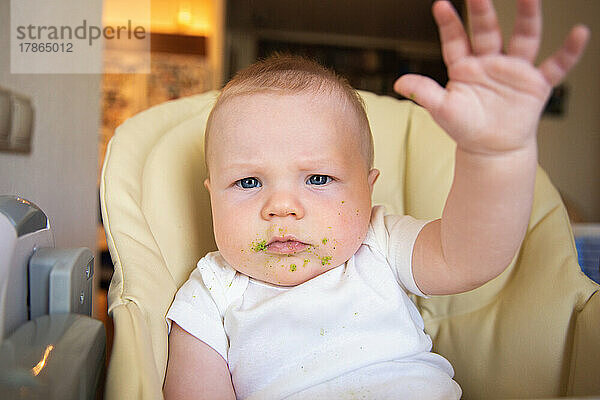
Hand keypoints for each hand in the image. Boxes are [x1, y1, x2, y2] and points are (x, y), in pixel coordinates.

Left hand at [394, 0, 588, 154]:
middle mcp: (490, 62)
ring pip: (524, 39)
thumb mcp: (442, 110)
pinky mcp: (536, 85)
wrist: (492, 149)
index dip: (449, 24)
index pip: (455, 40)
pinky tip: (579, 33)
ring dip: (528, 18)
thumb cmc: (465, 127)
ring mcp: (514, 71)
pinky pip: (556, 66)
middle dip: (484, 12)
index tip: (440, 5)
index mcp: (464, 67)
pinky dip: (569, 52)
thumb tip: (399, 81)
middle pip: (488, 31)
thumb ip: (424, 93)